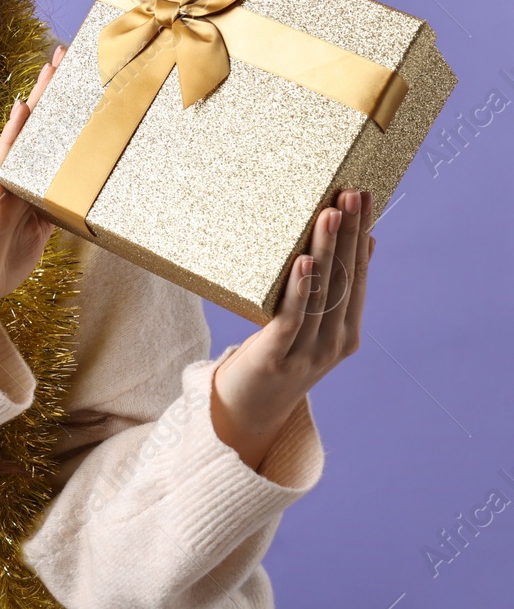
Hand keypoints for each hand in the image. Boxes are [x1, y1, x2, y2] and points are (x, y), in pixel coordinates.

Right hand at [0, 44, 63, 328]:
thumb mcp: (37, 237)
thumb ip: (50, 212)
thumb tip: (71, 197)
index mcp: (27, 184)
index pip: (48, 138)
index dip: (60, 108)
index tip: (75, 78)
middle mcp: (14, 176)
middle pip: (37, 125)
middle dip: (51, 91)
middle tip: (66, 54)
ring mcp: (1, 184)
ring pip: (23, 134)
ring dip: (37, 100)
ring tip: (51, 67)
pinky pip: (4, 160)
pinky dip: (14, 134)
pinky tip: (24, 109)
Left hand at [210, 188, 374, 470]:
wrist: (244, 414)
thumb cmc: (273, 358)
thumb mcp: (305, 326)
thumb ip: (326, 293)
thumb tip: (355, 244)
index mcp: (345, 333)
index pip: (358, 276)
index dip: (361, 237)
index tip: (364, 199)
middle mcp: (332, 342)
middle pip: (344, 281)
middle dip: (349, 235)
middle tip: (352, 195)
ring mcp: (306, 353)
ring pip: (320, 295)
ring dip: (325, 251)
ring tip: (329, 215)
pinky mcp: (275, 358)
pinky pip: (289, 319)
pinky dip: (297, 289)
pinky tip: (300, 261)